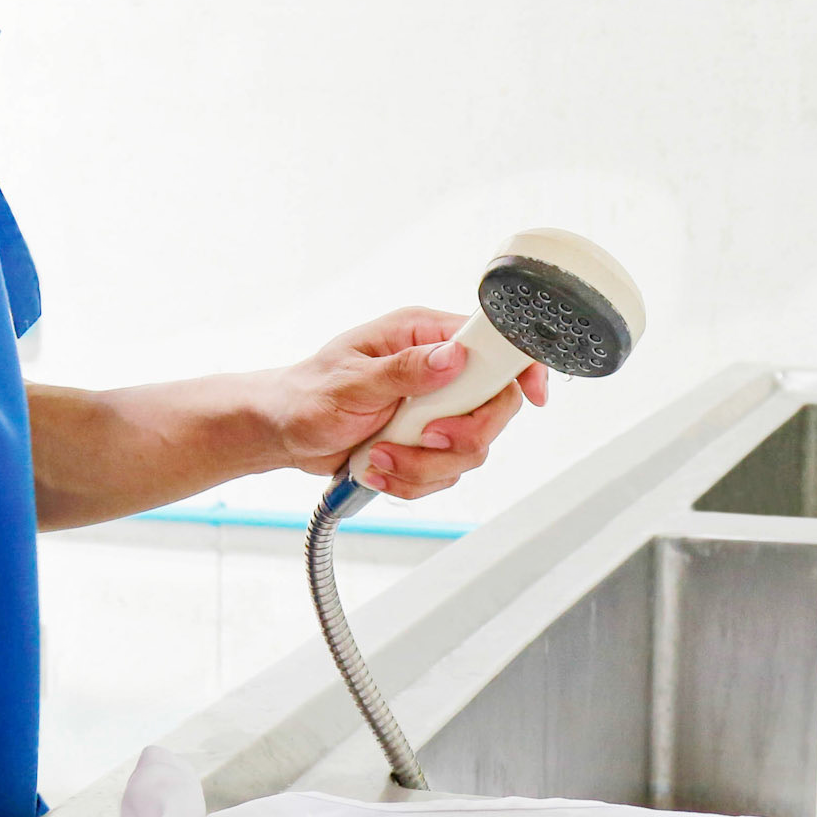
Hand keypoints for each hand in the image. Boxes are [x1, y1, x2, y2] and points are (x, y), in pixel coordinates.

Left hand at [272, 307, 547, 498]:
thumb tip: (451, 356)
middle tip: (426, 438)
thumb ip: (403, 369)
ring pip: (471, 448)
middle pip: (494, 406)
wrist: (284, 431)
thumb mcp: (350, 380)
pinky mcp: (426, 444)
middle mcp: (436, 371)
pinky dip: (412, 480)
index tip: (532, 394)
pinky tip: (378, 467)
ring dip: (424, 464)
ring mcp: (435, 410)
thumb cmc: (308, 393)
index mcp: (421, 336)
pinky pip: (446, 473)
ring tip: (378, 456)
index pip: (491, 343)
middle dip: (462, 435)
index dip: (519, 367)